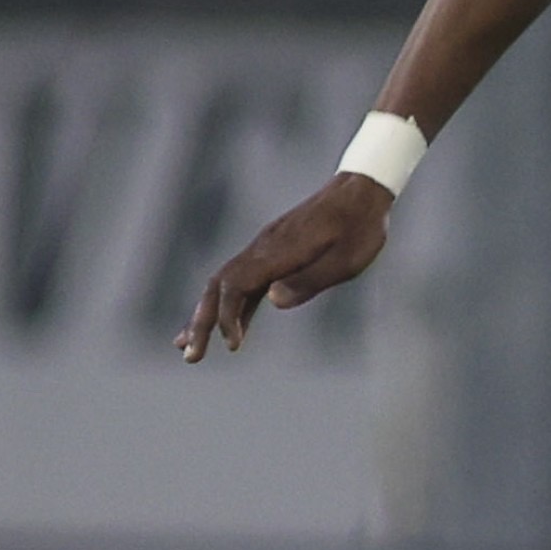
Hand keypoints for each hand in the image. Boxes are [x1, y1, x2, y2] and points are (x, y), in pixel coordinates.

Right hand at [176, 174, 394, 361]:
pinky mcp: (272, 252)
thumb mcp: (346, 259)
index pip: (236, 286)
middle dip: (201, 322)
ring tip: (189, 347)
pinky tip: (227, 324)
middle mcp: (262, 248)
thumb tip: (273, 301)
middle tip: (190, 357)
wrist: (360, 192)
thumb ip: (310, 280)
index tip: (233, 345)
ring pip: (224, 283)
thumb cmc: (360, 227)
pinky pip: (241, 280)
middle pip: (219, 286)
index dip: (228, 316)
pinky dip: (228, 304)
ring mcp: (264, 249)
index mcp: (278, 252)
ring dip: (206, 315)